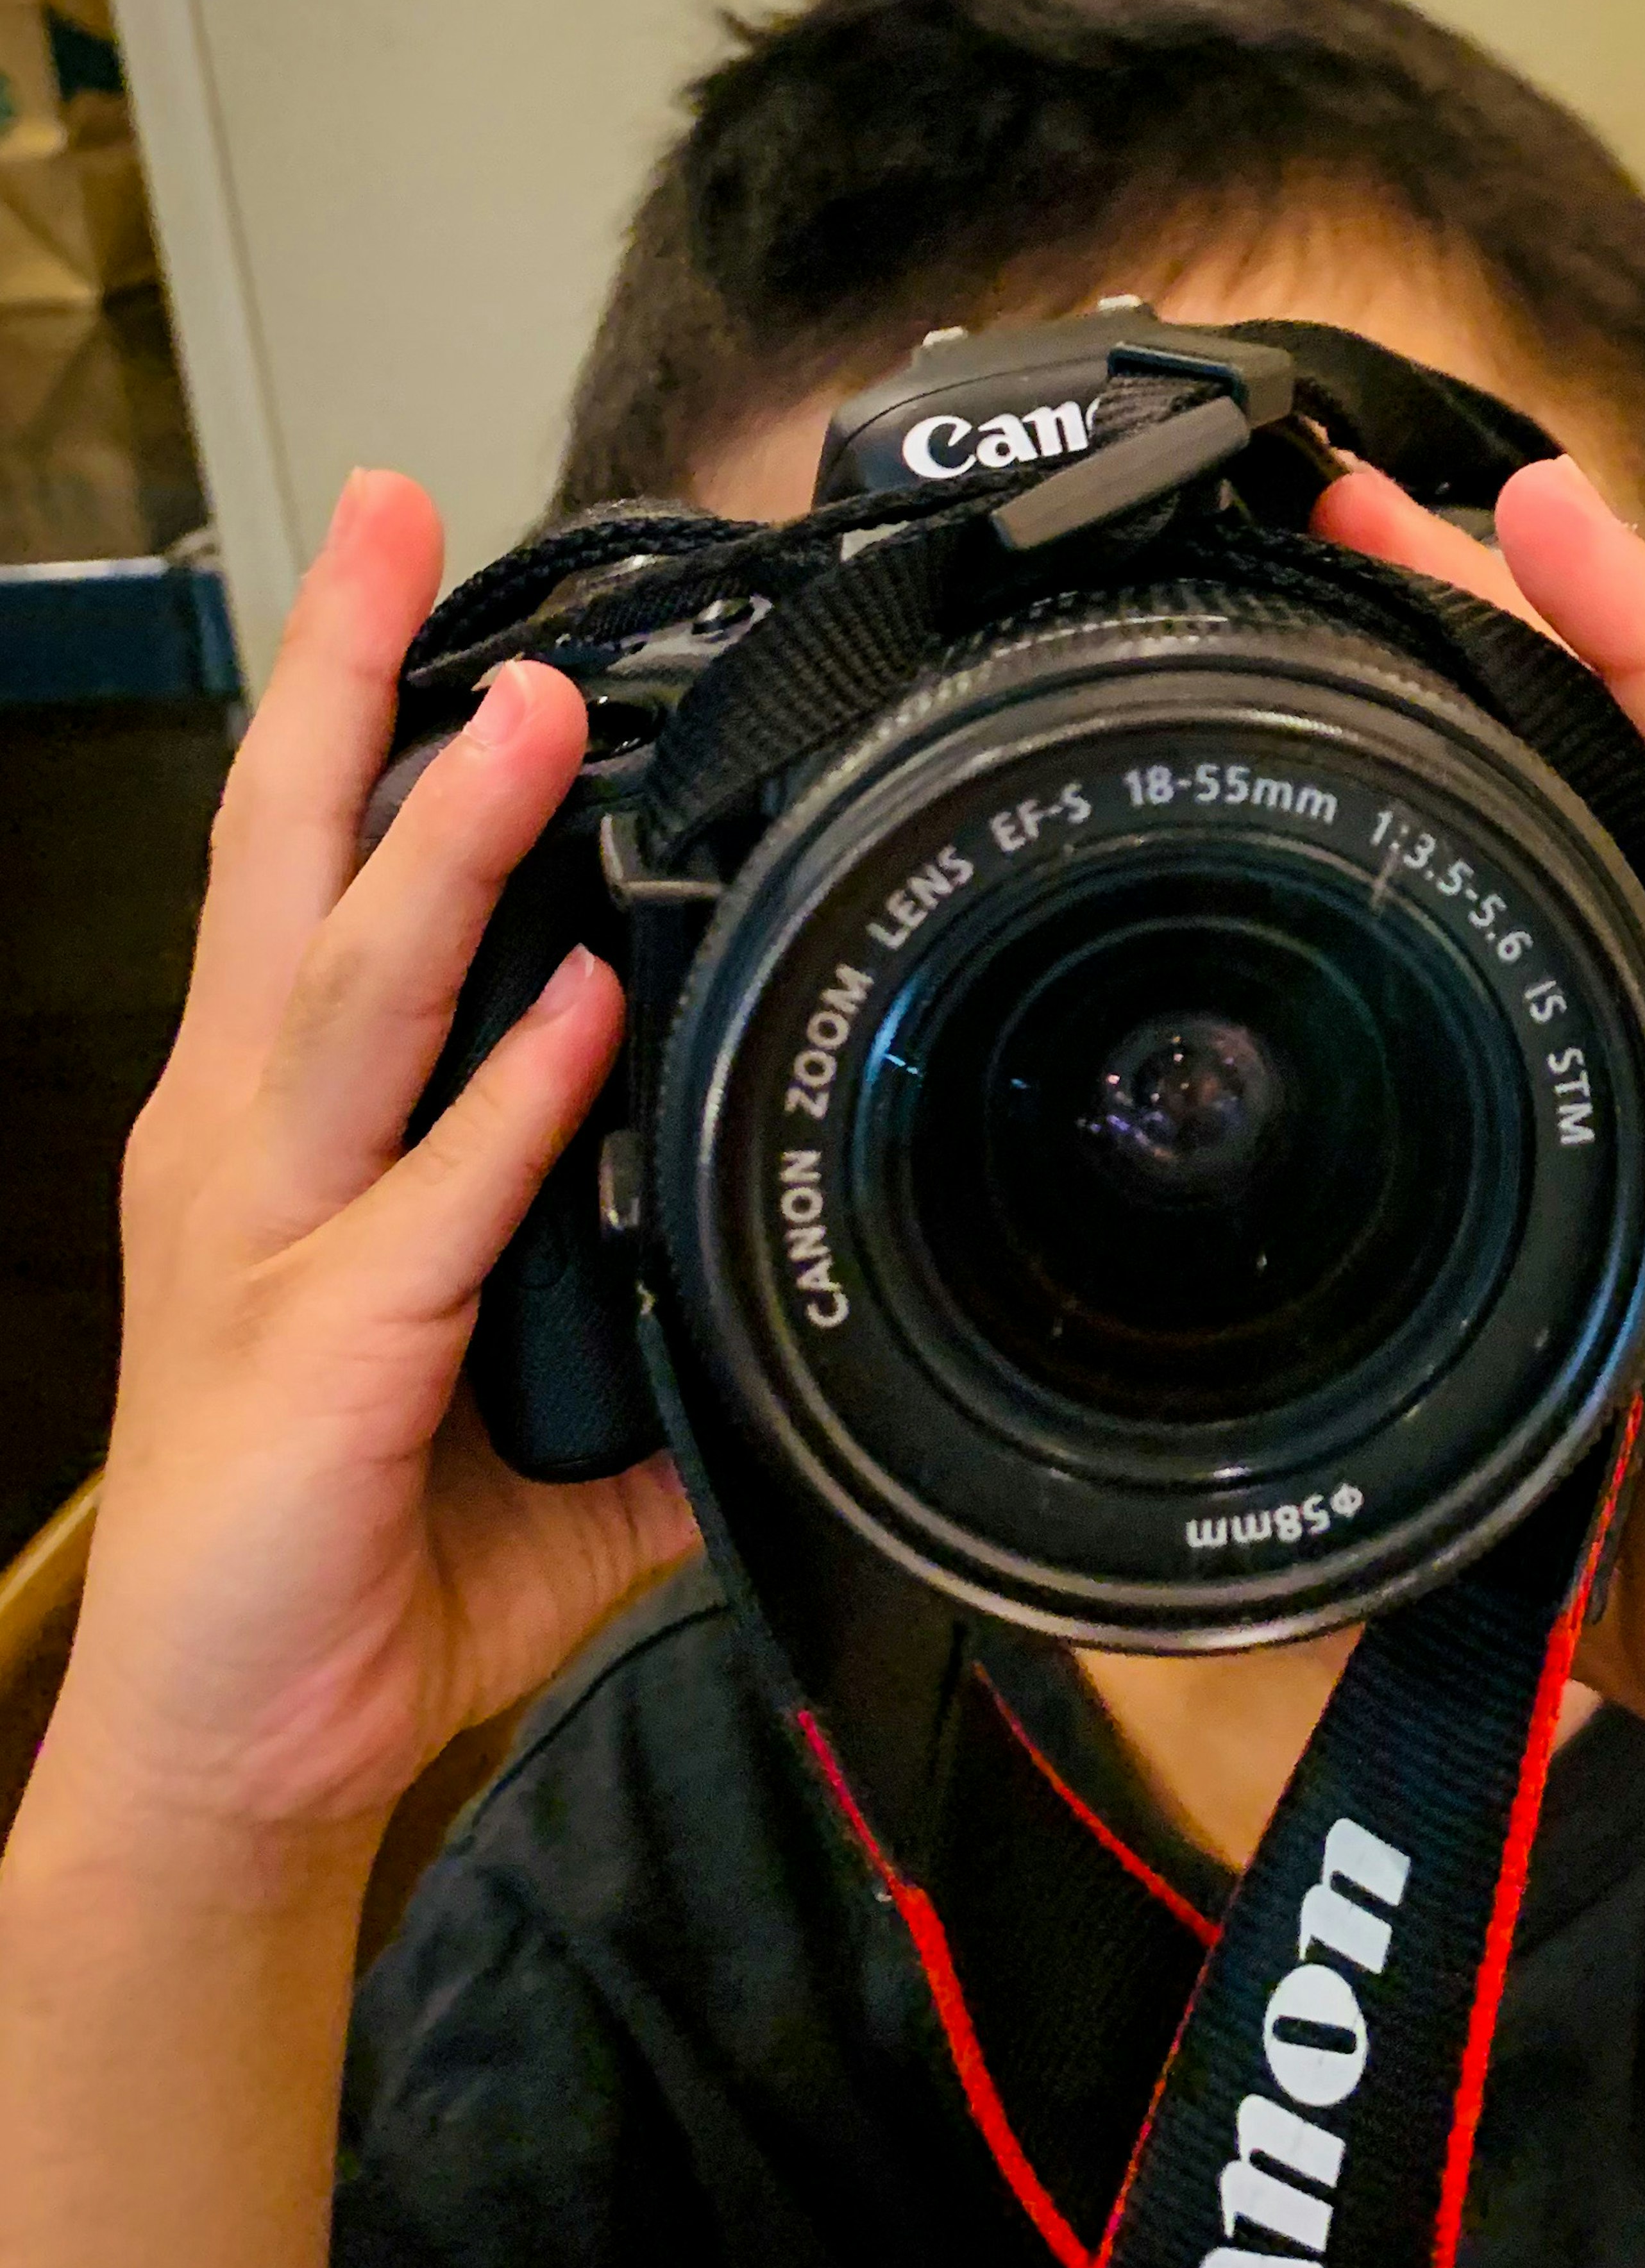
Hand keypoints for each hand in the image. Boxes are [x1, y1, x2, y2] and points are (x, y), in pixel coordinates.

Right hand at [51, 472, 696, 1846]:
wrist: (239, 1740)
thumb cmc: (354, 1550)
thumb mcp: (519, 1399)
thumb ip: (643, 1309)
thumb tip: (782, 1263)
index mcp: (280, 1135)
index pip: (302, 886)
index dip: (347, 733)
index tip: (416, 598)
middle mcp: (244, 1149)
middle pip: (277, 871)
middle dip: (339, 692)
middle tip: (393, 527)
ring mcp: (268, 1241)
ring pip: (347, 994)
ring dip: (439, 850)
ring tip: (523, 716)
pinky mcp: (319, 1353)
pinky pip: (431, 1199)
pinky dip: (508, 1100)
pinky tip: (578, 1006)